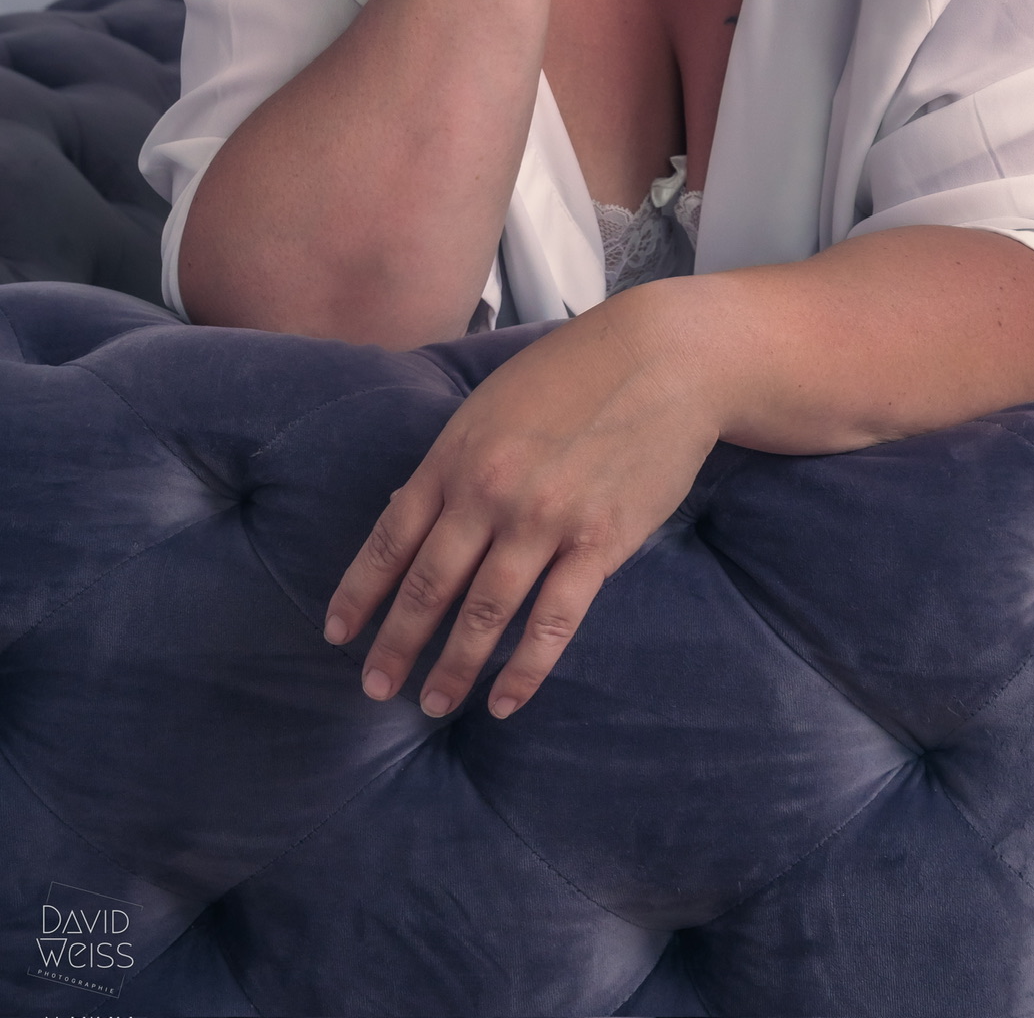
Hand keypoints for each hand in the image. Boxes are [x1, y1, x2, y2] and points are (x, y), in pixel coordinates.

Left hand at [322, 301, 716, 717]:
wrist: (664, 357)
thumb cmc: (575, 372)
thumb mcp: (493, 404)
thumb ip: (451, 461)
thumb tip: (403, 512)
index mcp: (457, 455)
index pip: (391, 538)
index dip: (361, 593)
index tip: (339, 635)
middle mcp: (490, 492)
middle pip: (430, 585)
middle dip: (397, 645)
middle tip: (375, 689)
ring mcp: (545, 519)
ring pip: (485, 613)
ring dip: (455, 667)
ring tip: (434, 705)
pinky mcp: (599, 541)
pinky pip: (554, 621)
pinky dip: (526, 669)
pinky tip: (506, 701)